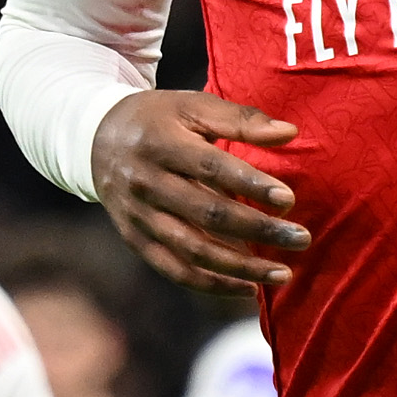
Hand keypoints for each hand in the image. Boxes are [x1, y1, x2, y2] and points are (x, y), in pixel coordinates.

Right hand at [94, 88, 305, 293]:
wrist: (96, 140)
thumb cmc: (157, 120)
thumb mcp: (192, 106)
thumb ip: (240, 119)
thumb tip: (289, 132)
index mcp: (161, 143)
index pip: (211, 168)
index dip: (250, 184)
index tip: (288, 199)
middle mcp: (146, 184)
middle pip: (207, 214)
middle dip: (258, 230)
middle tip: (300, 239)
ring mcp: (139, 217)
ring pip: (194, 250)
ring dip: (241, 268)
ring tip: (283, 274)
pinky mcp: (137, 241)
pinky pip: (177, 271)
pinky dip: (213, 284)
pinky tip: (249, 289)